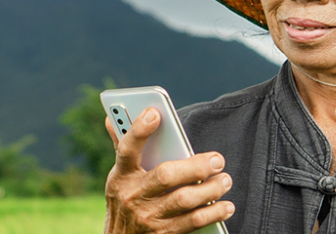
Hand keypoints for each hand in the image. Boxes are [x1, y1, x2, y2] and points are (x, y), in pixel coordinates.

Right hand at [104, 107, 234, 233]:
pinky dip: (213, 213)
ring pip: (184, 199)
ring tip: (225, 180)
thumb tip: (109, 117)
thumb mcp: (119, 177)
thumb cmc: (125, 201)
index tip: (154, 113)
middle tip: (218, 159)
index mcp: (122, 175)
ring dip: (210, 189)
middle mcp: (132, 196)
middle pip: (165, 175)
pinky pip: (193, 222)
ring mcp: (148, 217)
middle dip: (195, 166)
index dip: (138, 130)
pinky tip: (226, 206)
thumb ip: (122, 147)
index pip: (127, 148)